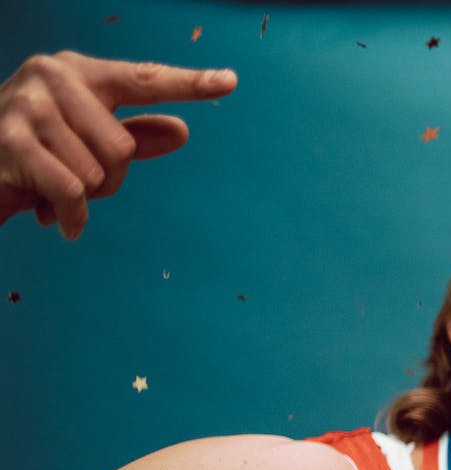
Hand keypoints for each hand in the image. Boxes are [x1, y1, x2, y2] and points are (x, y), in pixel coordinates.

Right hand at [0, 52, 236, 238]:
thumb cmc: (35, 149)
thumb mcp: (86, 140)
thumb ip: (133, 136)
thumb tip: (181, 131)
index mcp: (79, 72)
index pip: (144, 79)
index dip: (189, 84)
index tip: (230, 82)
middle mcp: (53, 77)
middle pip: (124, 148)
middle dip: (109, 180)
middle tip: (76, 181)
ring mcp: (29, 106)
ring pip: (99, 172)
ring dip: (85, 198)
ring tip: (53, 188)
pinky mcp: (12, 142)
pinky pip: (74, 191)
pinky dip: (71, 215)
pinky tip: (54, 218)